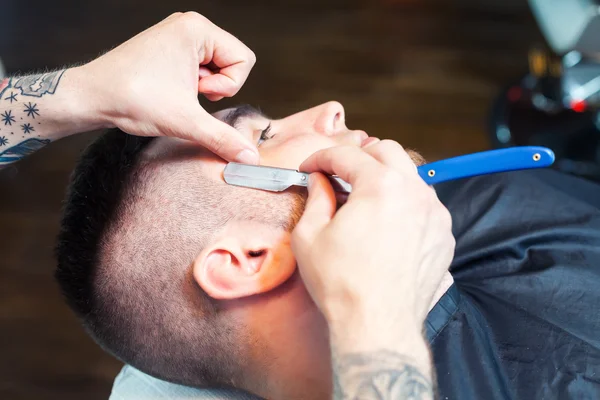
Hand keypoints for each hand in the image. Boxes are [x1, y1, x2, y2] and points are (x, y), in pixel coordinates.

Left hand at [80, 12, 258, 163]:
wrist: (91, 97)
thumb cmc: (130, 96)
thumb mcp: (185, 121)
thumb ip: (223, 139)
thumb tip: (249, 158)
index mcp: (197, 28)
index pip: (244, 59)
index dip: (227, 85)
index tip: (198, 92)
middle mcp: (188, 25)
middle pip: (233, 62)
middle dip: (216, 86)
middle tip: (188, 93)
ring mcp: (177, 36)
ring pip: (218, 67)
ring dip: (203, 88)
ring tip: (177, 93)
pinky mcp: (169, 49)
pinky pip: (201, 68)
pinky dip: (192, 86)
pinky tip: (171, 93)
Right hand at [291, 141, 454, 337]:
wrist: (378, 326)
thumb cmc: (342, 284)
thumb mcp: (309, 237)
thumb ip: (316, 198)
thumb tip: (319, 181)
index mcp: (380, 186)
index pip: (347, 155)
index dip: (322, 157)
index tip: (311, 167)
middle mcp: (414, 192)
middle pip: (387, 151)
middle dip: (359, 156)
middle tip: (338, 171)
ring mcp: (435, 213)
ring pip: (410, 175)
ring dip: (385, 176)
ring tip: (364, 196)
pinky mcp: (443, 235)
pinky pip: (424, 204)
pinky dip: (404, 202)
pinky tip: (387, 222)